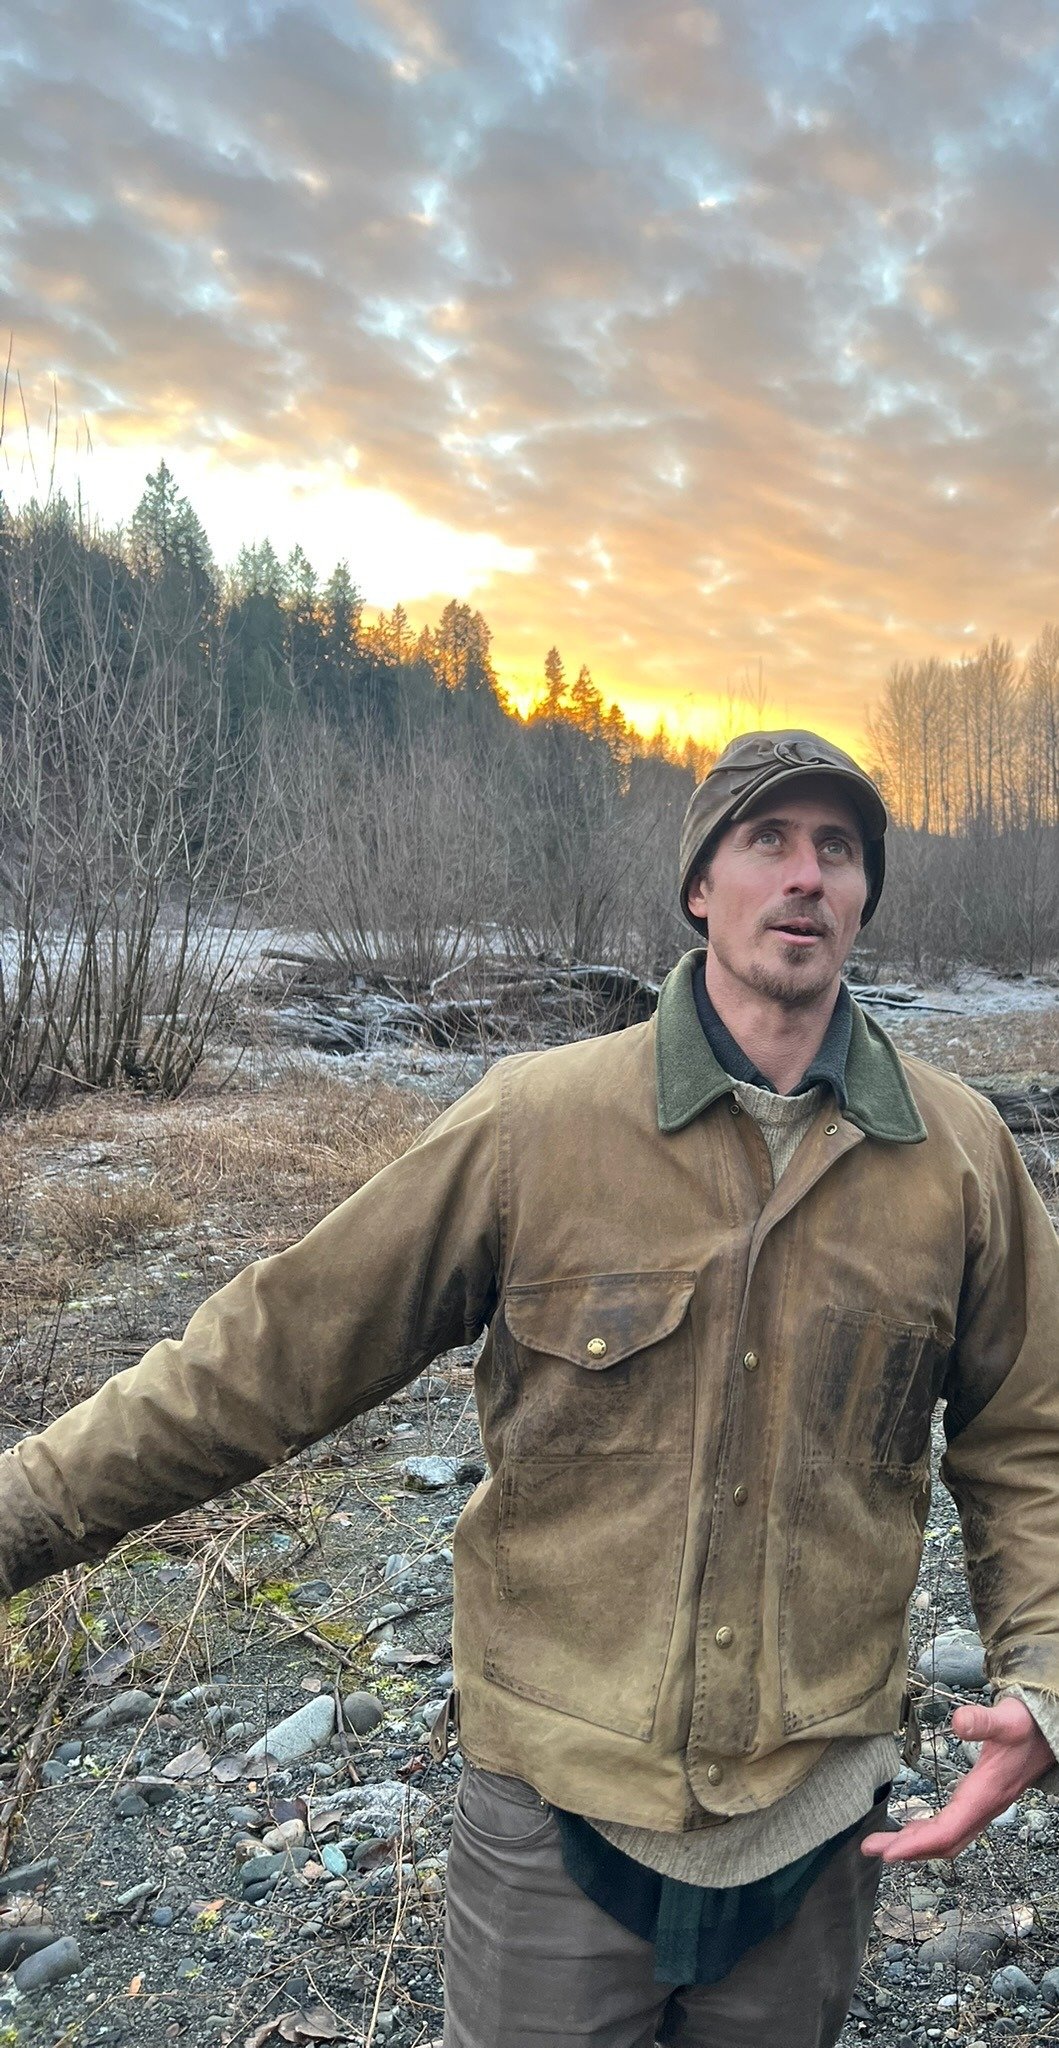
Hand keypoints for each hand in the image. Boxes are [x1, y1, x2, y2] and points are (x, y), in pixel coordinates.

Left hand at [861, 1695, 1053, 1862]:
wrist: (1048, 1735)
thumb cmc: (1027, 1726)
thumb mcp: (1007, 1720)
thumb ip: (983, 1721)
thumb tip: (957, 1721)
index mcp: (986, 1793)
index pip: (949, 1830)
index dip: (918, 1845)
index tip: (889, 1852)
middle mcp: (984, 1808)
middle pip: (945, 1842)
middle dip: (908, 1850)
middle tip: (872, 1849)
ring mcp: (982, 1808)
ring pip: (949, 1838)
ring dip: (916, 1844)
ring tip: (883, 1844)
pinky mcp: (980, 1801)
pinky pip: (953, 1828)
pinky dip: (930, 1834)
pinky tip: (912, 1829)